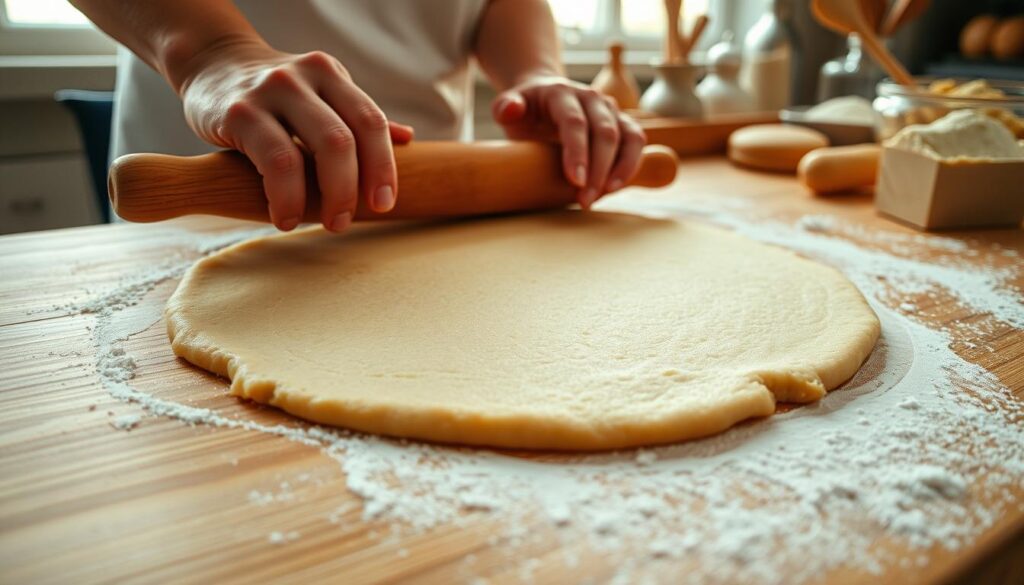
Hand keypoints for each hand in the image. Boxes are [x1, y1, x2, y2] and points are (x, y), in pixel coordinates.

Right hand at [179, 38, 413, 231]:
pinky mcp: (238, 112)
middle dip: (352, 188)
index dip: (384, 166)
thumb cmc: (276, 93)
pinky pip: (274, 161)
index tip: (384, 203)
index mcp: (331, 75)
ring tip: (320, 223)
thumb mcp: (320, 94)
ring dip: (322, 197)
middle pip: (345, 139)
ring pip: (311, 151)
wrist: (212, 63)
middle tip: (345, 221)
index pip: (370, 122)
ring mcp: (270, 92)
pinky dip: (285, 197)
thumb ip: (356, 117)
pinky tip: (284, 217)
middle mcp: (304, 78)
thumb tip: (408, 140)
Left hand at [492, 75, 645, 208]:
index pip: (574, 122)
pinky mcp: (623, 123)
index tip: (574, 180)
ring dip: (621, 169)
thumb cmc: (525, 110)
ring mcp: (610, 110)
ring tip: (603, 196)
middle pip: (604, 133)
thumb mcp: (508, 107)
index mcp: (561, 93)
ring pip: (629, 137)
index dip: (577, 152)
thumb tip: (510, 109)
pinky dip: (631, 165)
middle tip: (584, 200)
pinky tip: (615, 188)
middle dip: (598, 170)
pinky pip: (636, 143)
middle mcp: (591, 98)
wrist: (544, 100)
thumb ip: (504, 107)